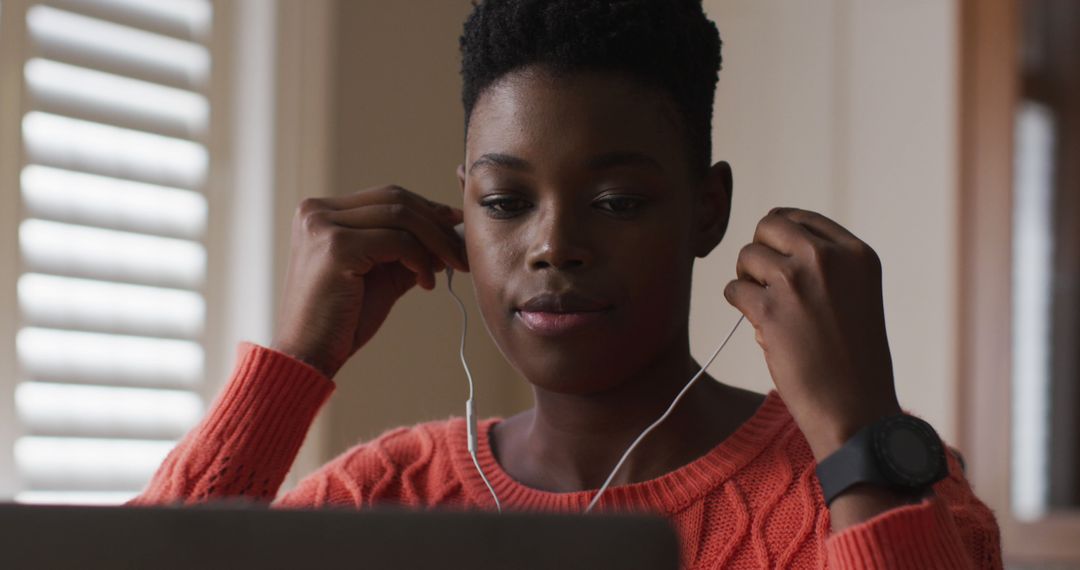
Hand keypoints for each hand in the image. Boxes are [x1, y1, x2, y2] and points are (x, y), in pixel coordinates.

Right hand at [271, 185, 468, 378]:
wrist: (308, 356)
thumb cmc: (340, 322)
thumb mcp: (381, 277)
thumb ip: (409, 253)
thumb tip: (449, 236)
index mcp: (321, 213)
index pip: (386, 196)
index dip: (426, 209)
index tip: (454, 226)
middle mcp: (316, 211)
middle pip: (395, 199)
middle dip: (436, 223)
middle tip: (462, 248)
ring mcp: (323, 226)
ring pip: (400, 216)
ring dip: (435, 242)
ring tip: (451, 266)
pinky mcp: (336, 246)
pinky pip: (397, 241)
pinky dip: (420, 260)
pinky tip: (425, 284)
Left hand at [724, 207, 900, 460]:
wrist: (856, 410)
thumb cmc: (854, 361)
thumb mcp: (857, 297)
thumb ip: (824, 269)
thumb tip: (768, 250)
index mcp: (856, 254)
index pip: (801, 218)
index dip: (779, 237)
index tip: (776, 258)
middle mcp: (828, 259)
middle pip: (769, 225)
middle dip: (760, 250)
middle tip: (765, 281)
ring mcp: (798, 282)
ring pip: (746, 255)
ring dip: (747, 279)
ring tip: (766, 307)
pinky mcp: (770, 310)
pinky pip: (733, 289)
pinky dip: (738, 304)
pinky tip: (758, 323)